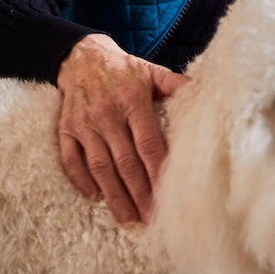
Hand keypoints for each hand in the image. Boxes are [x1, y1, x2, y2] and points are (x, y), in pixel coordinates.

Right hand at [56, 33, 189, 223]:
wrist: (81, 55)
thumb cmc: (124, 69)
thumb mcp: (152, 72)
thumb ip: (177, 85)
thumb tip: (208, 93)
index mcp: (132, 101)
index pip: (147, 142)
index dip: (157, 170)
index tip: (169, 195)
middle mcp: (107, 114)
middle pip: (124, 161)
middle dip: (138, 192)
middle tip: (151, 218)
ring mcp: (84, 123)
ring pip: (99, 166)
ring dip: (113, 194)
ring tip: (127, 218)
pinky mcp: (66, 128)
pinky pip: (70, 158)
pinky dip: (80, 179)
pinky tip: (93, 197)